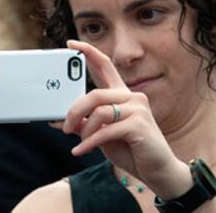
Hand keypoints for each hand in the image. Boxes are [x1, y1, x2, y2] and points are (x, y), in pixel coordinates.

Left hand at [62, 40, 190, 197]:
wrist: (157, 171)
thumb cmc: (130, 150)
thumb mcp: (102, 134)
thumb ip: (85, 124)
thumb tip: (58, 120)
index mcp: (122, 94)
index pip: (105, 65)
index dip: (88, 52)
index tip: (71, 44)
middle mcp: (131, 97)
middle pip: (95, 94)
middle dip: (75, 110)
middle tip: (64, 126)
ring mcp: (137, 110)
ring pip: (99, 111)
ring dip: (84, 128)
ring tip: (78, 141)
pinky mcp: (139, 125)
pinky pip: (106, 130)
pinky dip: (90, 142)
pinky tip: (81, 150)